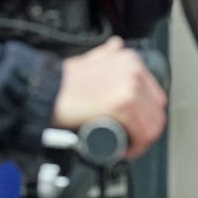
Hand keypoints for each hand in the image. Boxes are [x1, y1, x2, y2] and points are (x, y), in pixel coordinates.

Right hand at [52, 37, 166, 157]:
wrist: (41, 90)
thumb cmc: (61, 82)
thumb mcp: (90, 59)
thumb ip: (105, 54)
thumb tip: (116, 47)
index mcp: (130, 60)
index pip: (155, 96)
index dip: (147, 117)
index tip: (135, 128)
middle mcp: (134, 70)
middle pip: (156, 111)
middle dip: (146, 131)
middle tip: (130, 142)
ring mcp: (130, 86)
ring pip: (152, 124)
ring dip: (141, 142)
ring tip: (124, 148)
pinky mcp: (122, 103)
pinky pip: (142, 132)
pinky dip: (136, 146)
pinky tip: (122, 151)